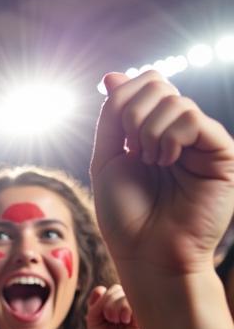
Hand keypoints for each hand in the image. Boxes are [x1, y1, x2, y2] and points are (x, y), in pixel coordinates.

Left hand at [93, 71, 233, 276]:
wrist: (146, 254)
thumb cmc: (125, 215)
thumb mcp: (107, 159)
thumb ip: (111, 118)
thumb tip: (112, 75)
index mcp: (155, 131)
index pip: (145, 84)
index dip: (124, 99)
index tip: (119, 137)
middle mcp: (181, 133)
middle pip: (158, 84)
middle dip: (132, 114)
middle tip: (134, 150)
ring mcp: (203, 142)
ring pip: (174, 101)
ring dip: (148, 131)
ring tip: (151, 162)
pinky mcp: (222, 154)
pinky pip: (193, 118)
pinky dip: (168, 136)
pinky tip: (165, 160)